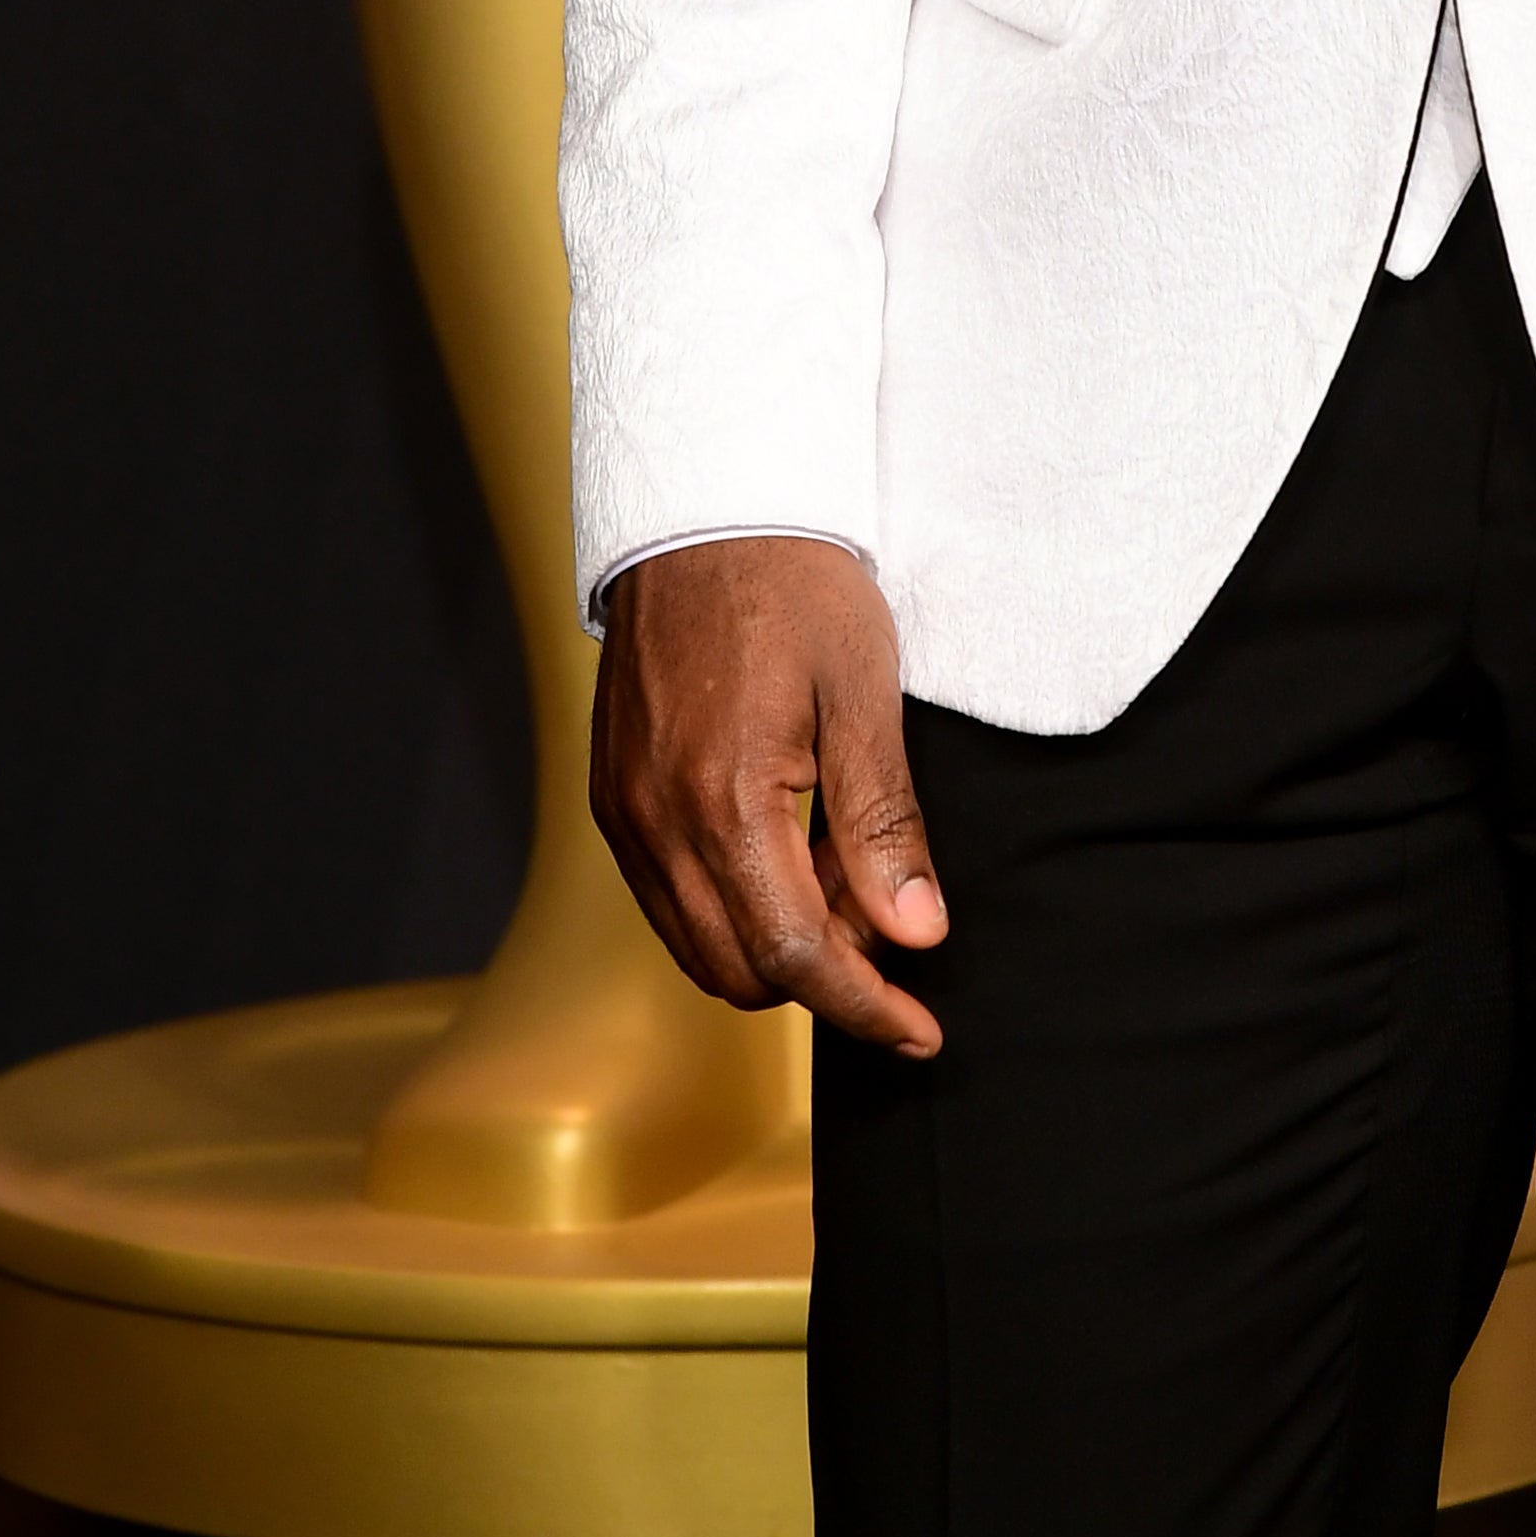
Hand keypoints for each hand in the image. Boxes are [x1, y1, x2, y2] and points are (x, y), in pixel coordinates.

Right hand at [591, 538, 950, 1056]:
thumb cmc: (795, 582)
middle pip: (742, 971)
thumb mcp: (863, 693)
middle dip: (826, 978)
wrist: (706, 504)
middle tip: (894, 931)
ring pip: (699, 946)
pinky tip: (788, 859)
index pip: (798, 957)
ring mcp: (625, 812)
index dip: (866, 1007)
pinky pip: (669, 899)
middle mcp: (657, 823)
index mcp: (724, 801)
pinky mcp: (614, 795)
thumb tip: (916, 934)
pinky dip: (731, 910)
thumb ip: (884, 824)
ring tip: (848, 886)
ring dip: (775, 950)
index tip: (921, 1032)